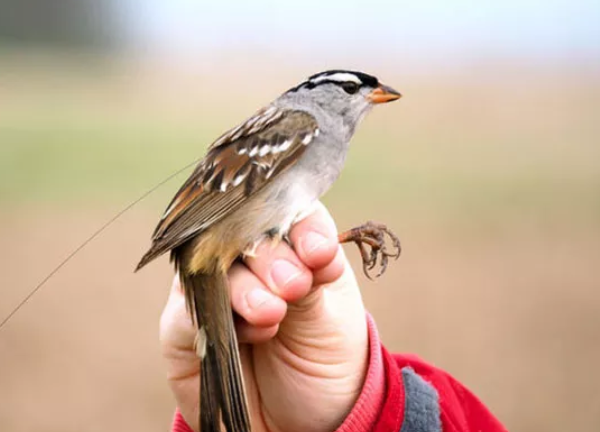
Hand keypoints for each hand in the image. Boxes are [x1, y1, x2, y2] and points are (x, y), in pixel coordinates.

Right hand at [159, 202, 368, 431]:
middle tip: (293, 285)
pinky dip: (219, 316)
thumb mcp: (331, 315)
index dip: (300, 227)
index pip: (286, 212)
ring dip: (246, 288)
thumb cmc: (325, 360)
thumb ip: (313, 277)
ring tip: (273, 313)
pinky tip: (256, 330)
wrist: (304, 421)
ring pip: (213, 266)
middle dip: (271, 257)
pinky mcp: (182, 327)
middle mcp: (245, 260)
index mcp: (289, 245)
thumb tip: (308, 246)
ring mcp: (210, 288)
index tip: (317, 251)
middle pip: (243, 232)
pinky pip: (187, 311)